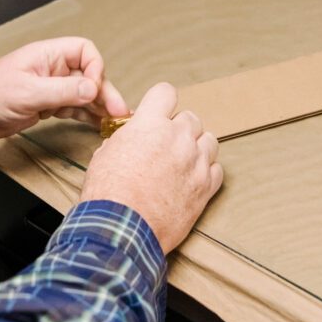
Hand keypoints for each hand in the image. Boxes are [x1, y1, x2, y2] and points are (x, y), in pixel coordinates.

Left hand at [0, 37, 127, 141]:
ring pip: (83, 94)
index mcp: (48, 55)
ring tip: (116, 122)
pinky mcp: (45, 105)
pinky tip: (99, 125)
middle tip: (119, 112)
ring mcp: (50, 87)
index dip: (95, 69)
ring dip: (99, 107)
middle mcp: (53, 69)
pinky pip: (73, 108)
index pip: (85, 52)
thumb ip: (63, 91)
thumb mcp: (29, 92)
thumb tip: (92, 89)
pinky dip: (87, 116)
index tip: (92, 89)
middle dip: (105, 93)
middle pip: (89, 75)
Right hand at [80, 82, 222, 253]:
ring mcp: (195, 162)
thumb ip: (122, 141)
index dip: (161, 101)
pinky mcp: (206, 187)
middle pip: (190, 118)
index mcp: (149, 125)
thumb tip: (125, 141)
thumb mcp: (104, 156)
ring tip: (182, 162)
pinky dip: (207, 173)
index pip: (166, 92)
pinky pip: (217, 170)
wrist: (121, 229)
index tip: (160, 111)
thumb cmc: (108, 195)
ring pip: (209, 140)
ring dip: (197, 148)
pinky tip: (192, 180)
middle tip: (167, 145)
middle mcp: (176, 138)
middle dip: (179, 129)